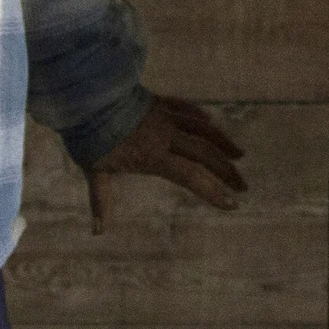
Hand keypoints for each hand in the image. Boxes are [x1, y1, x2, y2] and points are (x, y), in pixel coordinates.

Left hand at [85, 95, 246, 233]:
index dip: (213, 191)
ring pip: (203, 128)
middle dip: (227, 171)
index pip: (191, 176)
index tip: (232, 204)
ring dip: (223, 143)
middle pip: (205, 153)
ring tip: (239, 155)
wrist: (86, 96)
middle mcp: (165, 135)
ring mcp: (164, 116)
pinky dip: (201, 118)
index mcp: (153, 155)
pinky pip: (187, 109)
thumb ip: (101, 200)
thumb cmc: (88, 136)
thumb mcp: (94, 170)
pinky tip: (210, 123)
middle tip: (243, 186)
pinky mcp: (159, 102)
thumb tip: (98, 231)